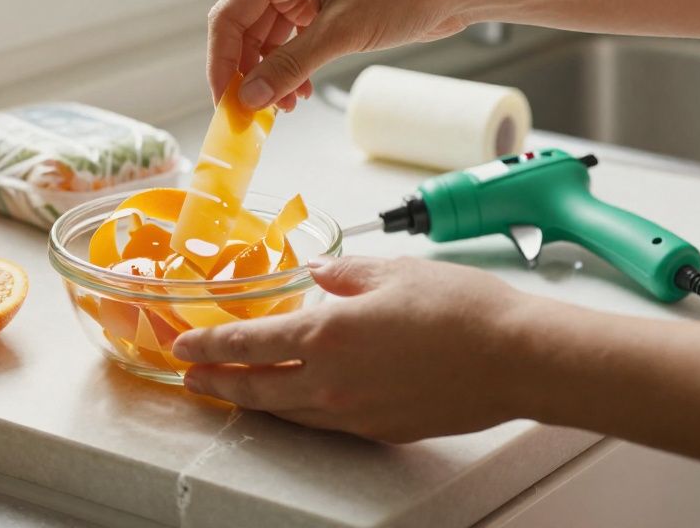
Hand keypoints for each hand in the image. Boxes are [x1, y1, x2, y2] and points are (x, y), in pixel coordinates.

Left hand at [172, 255, 531, 442]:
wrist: (516, 360)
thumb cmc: (461, 310)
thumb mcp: (392, 272)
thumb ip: (344, 275)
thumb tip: (319, 276)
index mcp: (327, 335)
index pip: (249, 345)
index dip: (210, 346)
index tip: (184, 348)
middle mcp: (331, 381)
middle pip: (256, 389)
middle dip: (216, 383)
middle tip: (190, 379)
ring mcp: (355, 411)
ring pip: (286, 412)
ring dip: (252, 401)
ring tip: (231, 393)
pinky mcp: (380, 428)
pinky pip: (322, 422)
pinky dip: (295, 412)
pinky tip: (294, 401)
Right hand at [206, 0, 474, 109]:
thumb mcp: (340, 33)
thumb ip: (289, 66)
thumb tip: (249, 97)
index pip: (230, 15)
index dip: (221, 61)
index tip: (225, 99)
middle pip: (245, 30)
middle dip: (247, 73)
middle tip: (251, 112)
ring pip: (267, 41)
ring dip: (270, 76)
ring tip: (282, 106)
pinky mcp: (323, 8)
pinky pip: (290, 43)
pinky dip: (290, 70)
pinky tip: (297, 92)